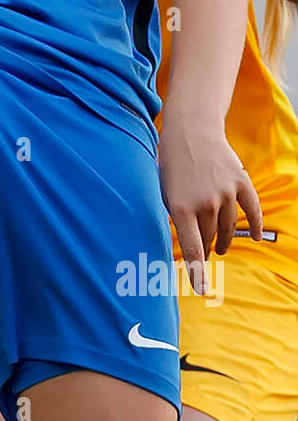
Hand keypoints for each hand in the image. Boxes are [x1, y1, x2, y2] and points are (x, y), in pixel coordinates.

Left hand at [158, 119, 262, 291]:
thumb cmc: (172, 164)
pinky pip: (252, 210)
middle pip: (209, 237)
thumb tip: (186, 244)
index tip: (202, 289)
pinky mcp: (240, 182)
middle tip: (204, 253)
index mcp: (180, 207)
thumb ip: (176, 217)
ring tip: (219, 247)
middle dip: (205, 248)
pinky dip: (256, 225)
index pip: (192, 248)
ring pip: (227, 227)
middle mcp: (204, 202)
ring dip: (223, 239)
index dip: (198, 271)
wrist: (191, 131)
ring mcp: (225, 192)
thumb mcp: (164, 192)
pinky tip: (256, 237)